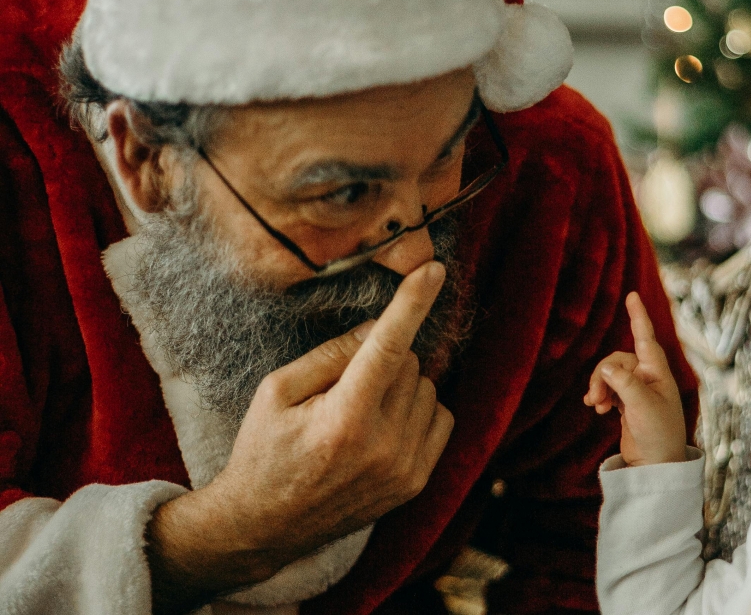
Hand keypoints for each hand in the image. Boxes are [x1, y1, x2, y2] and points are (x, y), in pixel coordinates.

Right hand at [146, 261, 454, 613]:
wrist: (265, 526)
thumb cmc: (263, 451)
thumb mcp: (277, 390)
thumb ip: (331, 354)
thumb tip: (379, 326)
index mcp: (344, 420)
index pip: (388, 347)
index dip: (412, 303)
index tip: (433, 270)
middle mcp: (383, 446)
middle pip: (409, 363)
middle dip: (382, 358)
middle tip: (342, 386)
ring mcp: (405, 469)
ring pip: (428, 388)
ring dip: (401, 384)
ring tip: (359, 411)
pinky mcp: (416, 483)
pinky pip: (442, 418)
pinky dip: (419, 409)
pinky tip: (384, 424)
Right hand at [583, 292, 685, 465]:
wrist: (657, 465)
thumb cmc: (658, 434)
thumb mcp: (641, 406)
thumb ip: (624, 382)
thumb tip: (605, 368)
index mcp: (658, 373)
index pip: (645, 338)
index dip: (638, 316)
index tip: (632, 295)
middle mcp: (648, 377)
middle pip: (617, 360)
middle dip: (602, 375)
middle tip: (596, 399)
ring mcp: (637, 390)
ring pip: (610, 374)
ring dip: (599, 387)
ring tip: (596, 406)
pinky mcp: (628, 403)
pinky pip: (609, 388)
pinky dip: (600, 395)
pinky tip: (596, 409)